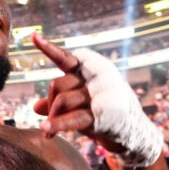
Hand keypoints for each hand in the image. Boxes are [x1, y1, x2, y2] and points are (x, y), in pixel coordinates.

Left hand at [31, 32, 161, 166]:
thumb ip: (59, 101)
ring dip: (52, 118)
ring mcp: (100, 95)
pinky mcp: (102, 115)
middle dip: (50, 103)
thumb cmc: (105, 113)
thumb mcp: (81, 102)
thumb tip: (35, 107)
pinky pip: (73, 118)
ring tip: (47, 131)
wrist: (135, 132)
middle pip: (57, 84)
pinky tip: (46, 130)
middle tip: (51, 119)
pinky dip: (58, 124)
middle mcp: (96, 77)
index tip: (33, 37)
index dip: (50, 49)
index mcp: (92, 69)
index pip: (66, 58)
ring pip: (62, 100)